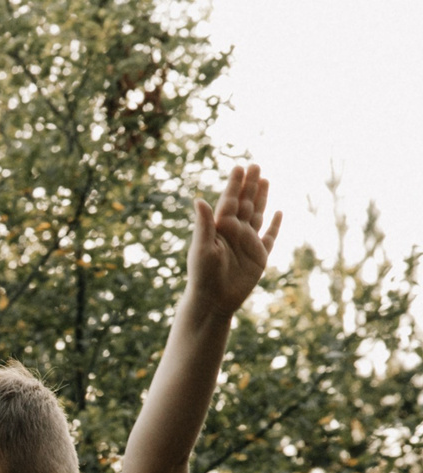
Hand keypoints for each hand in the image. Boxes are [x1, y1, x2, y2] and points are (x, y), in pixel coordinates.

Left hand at [186, 163, 280, 321]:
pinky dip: (275, 225)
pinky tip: (278, 212)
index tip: (240, 167)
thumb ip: (203, 224)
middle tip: (255, 165)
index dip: (235, 185)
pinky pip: (270, 237)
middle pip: (245, 204)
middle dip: (250, 185)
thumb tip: (199, 200)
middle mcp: (234, 233)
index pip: (229, 201)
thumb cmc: (203, 276)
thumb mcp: (202, 248)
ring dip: (261, 198)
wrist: (213, 302)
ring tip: (265, 179)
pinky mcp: (259, 256)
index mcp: (220, 229)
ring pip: (257, 215)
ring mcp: (248, 243)